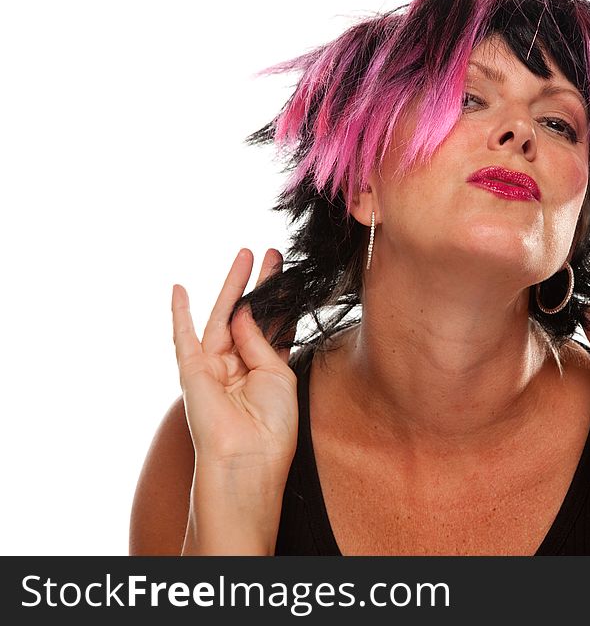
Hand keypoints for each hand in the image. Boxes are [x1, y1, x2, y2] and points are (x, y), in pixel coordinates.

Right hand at [171, 248, 297, 482]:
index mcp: (266, 371)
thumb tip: (244, 312)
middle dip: (260, 285)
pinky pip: (183, 337)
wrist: (247, 457)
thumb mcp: (278, 375)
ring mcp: (214, 368)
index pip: (273, 326)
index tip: (290, 272)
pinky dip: (178, 313)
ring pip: (223, 317)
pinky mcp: (192, 372)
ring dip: (234, 286)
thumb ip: (262, 340)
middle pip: (250, 316)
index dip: (280, 300)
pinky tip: (179, 289)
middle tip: (271, 253)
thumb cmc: (271, 424)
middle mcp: (239, 367)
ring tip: (246, 255)